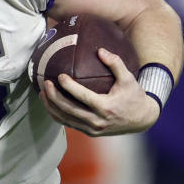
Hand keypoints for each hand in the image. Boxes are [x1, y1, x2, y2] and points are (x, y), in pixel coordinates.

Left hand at [40, 48, 159, 135]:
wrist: (141, 120)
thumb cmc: (134, 96)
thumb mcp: (128, 78)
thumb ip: (115, 63)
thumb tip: (100, 50)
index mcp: (106, 108)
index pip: (83, 97)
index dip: (69, 87)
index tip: (60, 76)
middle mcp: (97, 121)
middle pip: (69, 110)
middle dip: (53, 97)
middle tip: (45, 83)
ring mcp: (92, 129)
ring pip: (65, 119)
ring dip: (51, 107)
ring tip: (42, 93)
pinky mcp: (89, 133)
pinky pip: (68, 124)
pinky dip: (57, 114)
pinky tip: (50, 103)